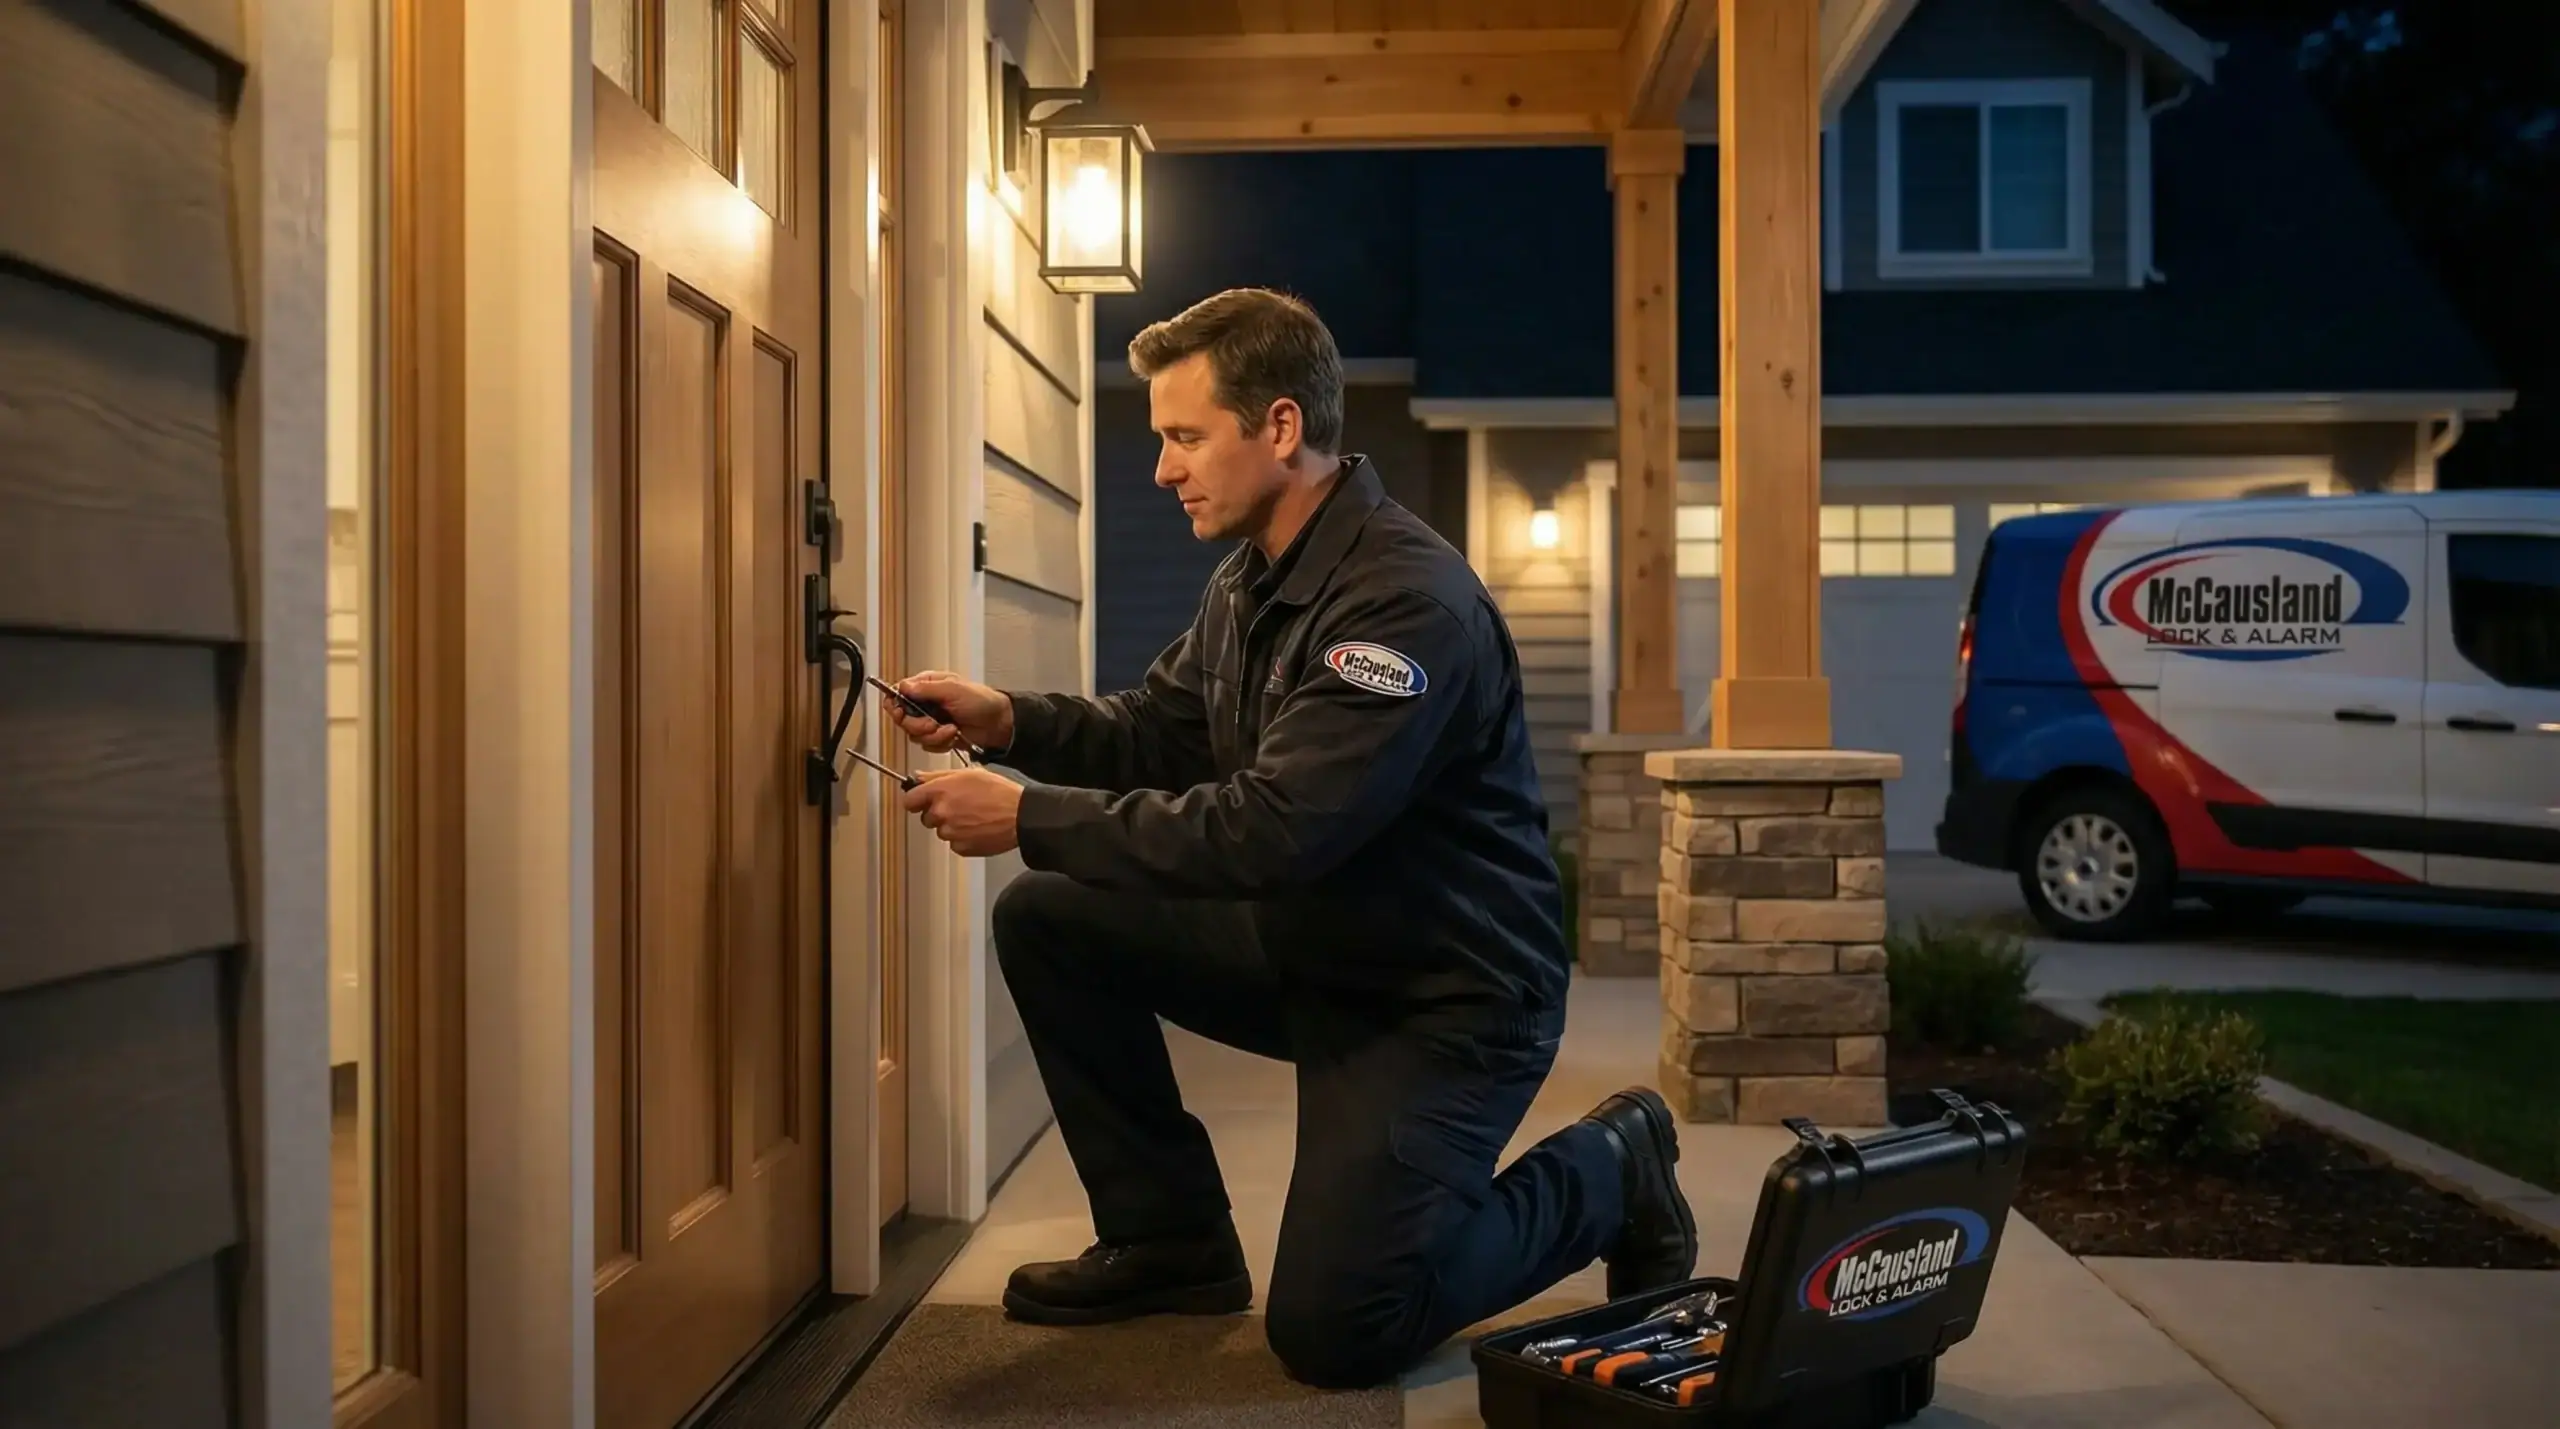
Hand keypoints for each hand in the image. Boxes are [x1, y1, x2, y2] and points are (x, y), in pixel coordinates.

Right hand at [889, 671, 1014, 753]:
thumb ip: (926, 689)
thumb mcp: (953, 689)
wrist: (999, 725)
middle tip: (933, 724)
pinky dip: (941, 743)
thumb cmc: (981, 701)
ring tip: (951, 729)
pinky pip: (927, 745)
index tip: (900, 713)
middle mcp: (926, 704)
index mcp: (927, 686)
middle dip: (918, 725)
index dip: (895, 705)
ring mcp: (931, 721)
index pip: (898, 694)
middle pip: (903, 719)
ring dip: (933, 735)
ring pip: (914, 735)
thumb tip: (902, 686)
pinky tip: (954, 736)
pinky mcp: (938, 737)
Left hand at [900, 768, 1021, 856]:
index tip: (922, 801)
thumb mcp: (969, 773)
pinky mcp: (960, 848)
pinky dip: (963, 838)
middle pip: (926, 817)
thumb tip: (918, 777)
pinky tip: (978, 828)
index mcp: (939, 791)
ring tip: (974, 817)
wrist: (1020, 815)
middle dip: (938, 813)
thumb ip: (938, 776)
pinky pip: (954, 843)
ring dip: (952, 826)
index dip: (916, 800)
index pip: (909, 800)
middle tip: (960, 806)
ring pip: (941, 831)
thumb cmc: (999, 792)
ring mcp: (949, 832)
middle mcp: (940, 813)